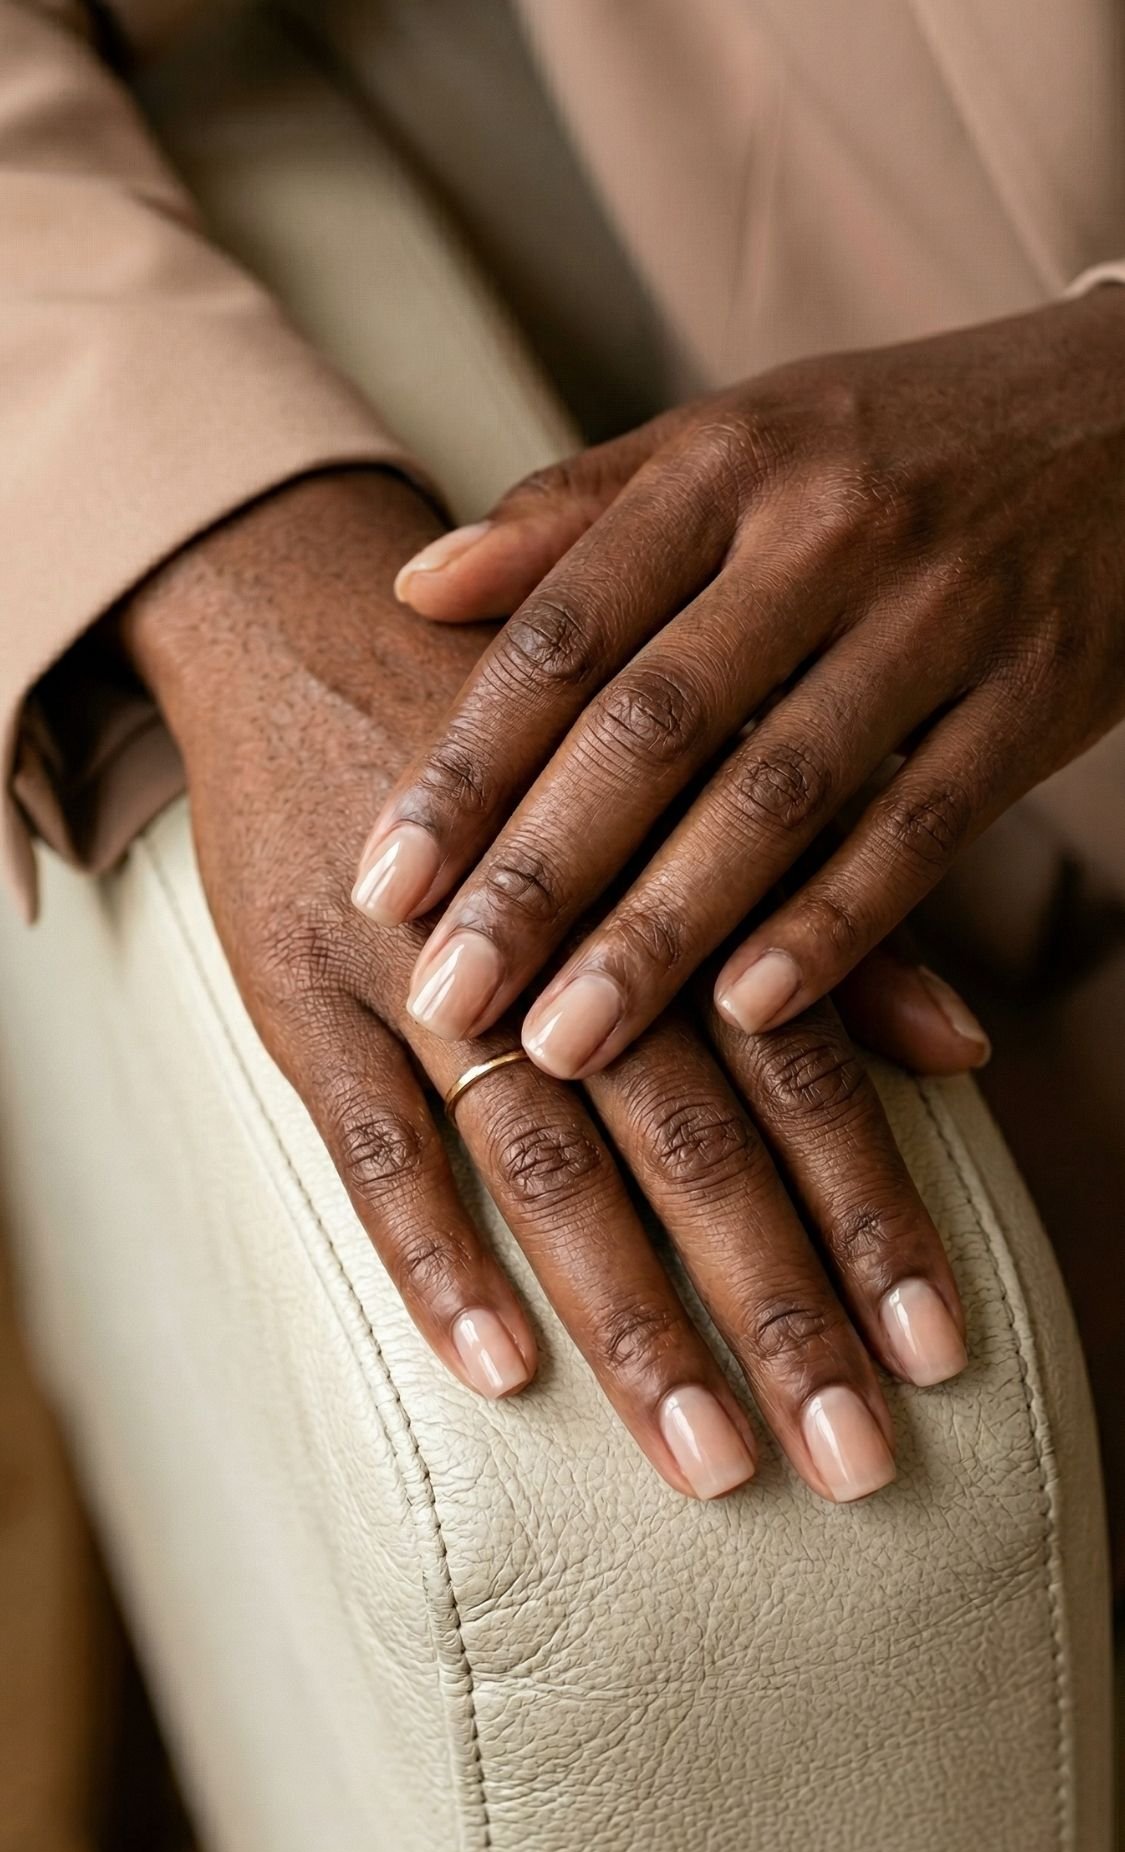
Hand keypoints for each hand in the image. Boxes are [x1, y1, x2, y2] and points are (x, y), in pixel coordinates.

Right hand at [121, 471, 967, 1503]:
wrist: (303, 615)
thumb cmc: (530, 729)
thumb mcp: (689, 788)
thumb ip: (825, 922)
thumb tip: (968, 1045)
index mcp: (671, 885)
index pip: (799, 1072)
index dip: (874, 1214)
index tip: (940, 1351)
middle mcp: (564, 936)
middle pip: (691, 1144)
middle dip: (777, 1309)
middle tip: (853, 1460)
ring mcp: (424, 973)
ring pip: (544, 1165)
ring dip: (630, 1319)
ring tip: (707, 1458)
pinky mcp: (304, 997)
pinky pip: (368, 1148)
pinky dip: (431, 1258)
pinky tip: (498, 1372)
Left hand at [358, 289, 1122, 1075]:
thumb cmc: (890, 442)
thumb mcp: (735, 438)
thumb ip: (578, 512)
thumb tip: (417, 584)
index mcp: (726, 463)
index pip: (565, 628)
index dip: (466, 765)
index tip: (382, 884)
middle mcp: (823, 530)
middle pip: (653, 724)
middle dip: (538, 875)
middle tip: (450, 1002)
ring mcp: (939, 614)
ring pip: (779, 793)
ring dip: (664, 931)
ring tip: (568, 1044)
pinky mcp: (1037, 694)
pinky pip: (922, 827)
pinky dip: (835, 926)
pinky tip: (751, 1016)